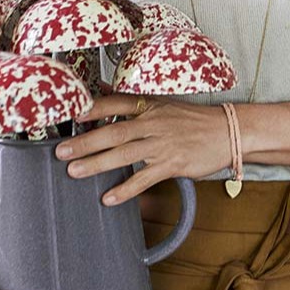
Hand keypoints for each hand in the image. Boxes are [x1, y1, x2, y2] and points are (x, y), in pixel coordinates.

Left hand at [54, 92, 232, 203]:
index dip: (92, 109)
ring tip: (74, 171)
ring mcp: (163, 144)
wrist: (228, 131)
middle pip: (114, 131)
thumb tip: (104, 91)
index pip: (116, 103)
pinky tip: (109, 198)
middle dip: (85, 142)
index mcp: (150, 106)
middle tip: (61, 151)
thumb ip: (134, 103)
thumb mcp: (165, 104)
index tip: (71, 115)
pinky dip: (126, 189)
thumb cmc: (194, 119)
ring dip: (97, 164)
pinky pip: (145, 178)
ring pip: (124, 154)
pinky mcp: (173, 164)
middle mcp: (154, 122)